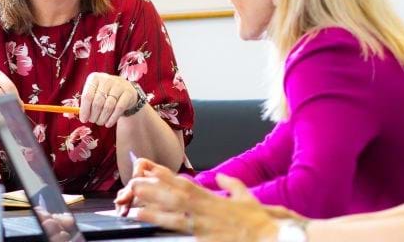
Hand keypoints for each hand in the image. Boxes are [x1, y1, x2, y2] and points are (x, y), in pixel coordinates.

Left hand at [78, 72, 141, 126]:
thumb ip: (87, 102)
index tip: (83, 119)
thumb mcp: (95, 92)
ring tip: (100, 122)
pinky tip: (108, 124)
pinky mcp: (128, 93)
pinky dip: (112, 119)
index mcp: (95, 78)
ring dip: (102, 118)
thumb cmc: (106, 92)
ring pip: (108, 106)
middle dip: (93, 115)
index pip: (87, 96)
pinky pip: (119, 109)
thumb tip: (82, 117)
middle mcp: (106, 80)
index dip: (84, 110)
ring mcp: (118, 86)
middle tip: (92, 121)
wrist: (125, 89)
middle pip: (97, 102)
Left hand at [120, 160, 280, 240]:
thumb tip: (222, 177)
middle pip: (175, 197)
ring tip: (134, 207)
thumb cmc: (261, 220)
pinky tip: (154, 228)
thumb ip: (232, 185)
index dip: (166, 176)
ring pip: (175, 216)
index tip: (149, 168)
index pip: (186, 183)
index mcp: (214, 199)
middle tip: (133, 184)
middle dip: (153, 190)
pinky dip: (168, 229)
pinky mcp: (206, 240)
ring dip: (154, 210)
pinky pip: (183, 234)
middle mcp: (206, 210)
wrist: (270, 236)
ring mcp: (205, 226)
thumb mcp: (247, 198)